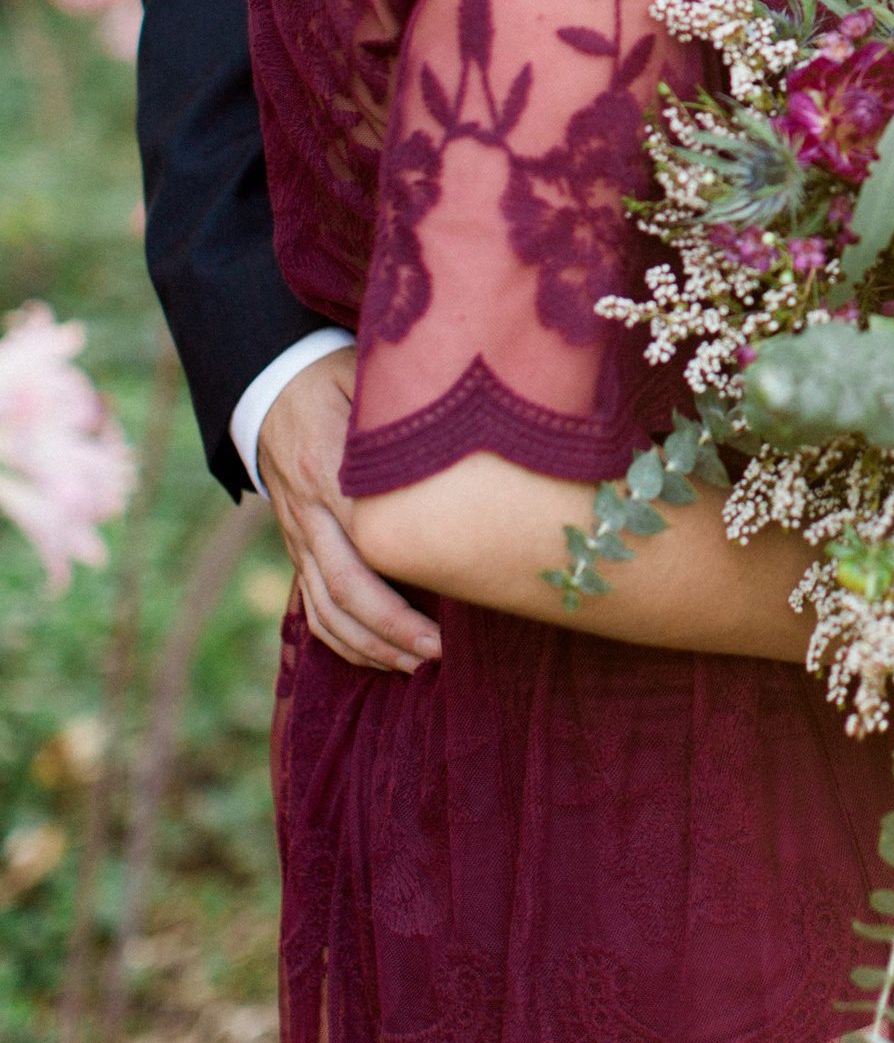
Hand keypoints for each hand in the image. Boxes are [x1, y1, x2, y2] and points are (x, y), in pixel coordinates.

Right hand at [258, 348, 441, 671]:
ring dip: (368, 645)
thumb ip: (408, 409)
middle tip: (439, 653)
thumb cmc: (337, 375)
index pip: (367, 534)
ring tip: (417, 667)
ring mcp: (298, 533)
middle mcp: (308, 510)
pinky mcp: (296, 544)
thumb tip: (473, 426)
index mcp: (329, 468)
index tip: (452, 596)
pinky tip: (379, 658)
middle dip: (390, 628)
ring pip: (323, 606)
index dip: (404, 573)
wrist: (270, 381)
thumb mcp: (371, 378)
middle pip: (343, 585)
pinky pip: (311, 603)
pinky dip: (340, 639)